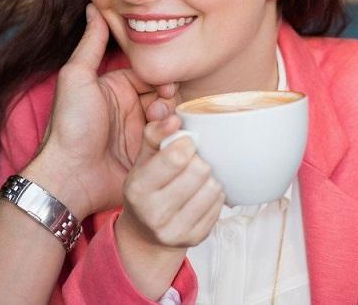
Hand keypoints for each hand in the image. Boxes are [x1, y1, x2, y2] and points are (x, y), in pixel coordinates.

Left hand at [23, 5, 178, 218]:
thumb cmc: (70, 125)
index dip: (161, 79)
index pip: (150, 76)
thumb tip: (94, 6)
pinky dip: (171, 144)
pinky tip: (165, 146)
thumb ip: (91, 43)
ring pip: (171, 122)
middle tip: (158, 111)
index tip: (164, 86)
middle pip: (165, 98)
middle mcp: (131, 110)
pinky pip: (170, 147)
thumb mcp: (77, 77)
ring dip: (170, 124)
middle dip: (168, 102)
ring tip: (160, 130)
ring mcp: (140, 136)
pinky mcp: (149, 160)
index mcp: (116, 89)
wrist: (70, 175)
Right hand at [117, 116, 224, 249]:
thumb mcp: (141, 161)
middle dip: (199, 161)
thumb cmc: (146, 188)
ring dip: (209, 178)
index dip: (187, 144)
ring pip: (213, 189)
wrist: (145, 234)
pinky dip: (215, 195)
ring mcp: (175, 229)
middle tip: (193, 162)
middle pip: (199, 171)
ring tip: (198, 178)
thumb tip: (174, 118)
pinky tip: (203, 193)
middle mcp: (154, 212)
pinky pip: (219, 207)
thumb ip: (154, 134)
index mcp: (138, 187)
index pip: (175, 158)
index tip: (186, 144)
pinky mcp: (195, 239)